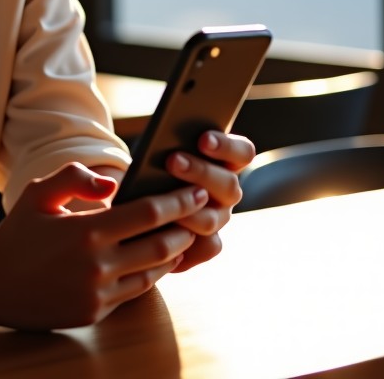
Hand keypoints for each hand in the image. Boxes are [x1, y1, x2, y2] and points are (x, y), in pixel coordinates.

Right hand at [0, 162, 207, 329]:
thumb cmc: (17, 233)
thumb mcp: (38, 193)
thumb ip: (75, 177)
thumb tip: (114, 182)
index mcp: (86, 231)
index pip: (147, 214)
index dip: (177, 202)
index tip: (195, 192)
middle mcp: (97, 265)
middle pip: (160, 245)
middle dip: (186, 227)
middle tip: (202, 213)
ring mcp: (98, 293)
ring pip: (153, 273)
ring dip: (174, 253)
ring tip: (185, 235)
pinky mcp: (95, 313)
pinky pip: (135, 293)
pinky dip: (152, 275)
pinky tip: (158, 261)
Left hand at [164, 130, 255, 271]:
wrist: (141, 200)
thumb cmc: (154, 164)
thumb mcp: (162, 149)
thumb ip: (170, 142)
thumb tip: (162, 137)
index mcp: (226, 162)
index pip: (243, 152)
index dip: (226, 146)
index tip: (203, 139)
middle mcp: (227, 191)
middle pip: (229, 185)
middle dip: (200, 172)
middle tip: (172, 160)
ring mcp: (218, 218)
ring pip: (213, 218)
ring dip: (187, 207)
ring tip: (160, 198)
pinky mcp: (206, 244)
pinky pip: (207, 246)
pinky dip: (187, 239)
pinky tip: (164, 230)